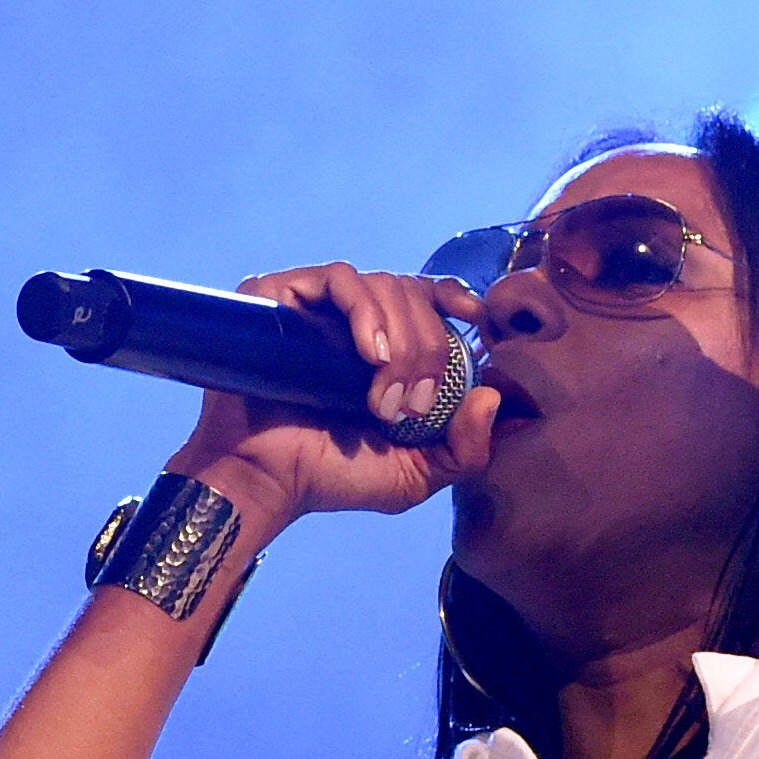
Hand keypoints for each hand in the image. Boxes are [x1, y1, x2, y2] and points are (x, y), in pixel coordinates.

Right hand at [167, 265, 495, 531]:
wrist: (267, 480)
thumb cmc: (331, 477)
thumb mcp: (414, 474)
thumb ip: (465, 449)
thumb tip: (491, 397)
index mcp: (383, 347)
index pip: (425, 296)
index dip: (453, 296)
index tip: (476, 317)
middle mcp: (348, 320)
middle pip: (411, 292)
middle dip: (426, 347)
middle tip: (411, 403)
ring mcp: (315, 306)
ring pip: (381, 283)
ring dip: (400, 337)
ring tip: (383, 394)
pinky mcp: (280, 296)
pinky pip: (337, 278)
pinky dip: (364, 310)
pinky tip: (367, 353)